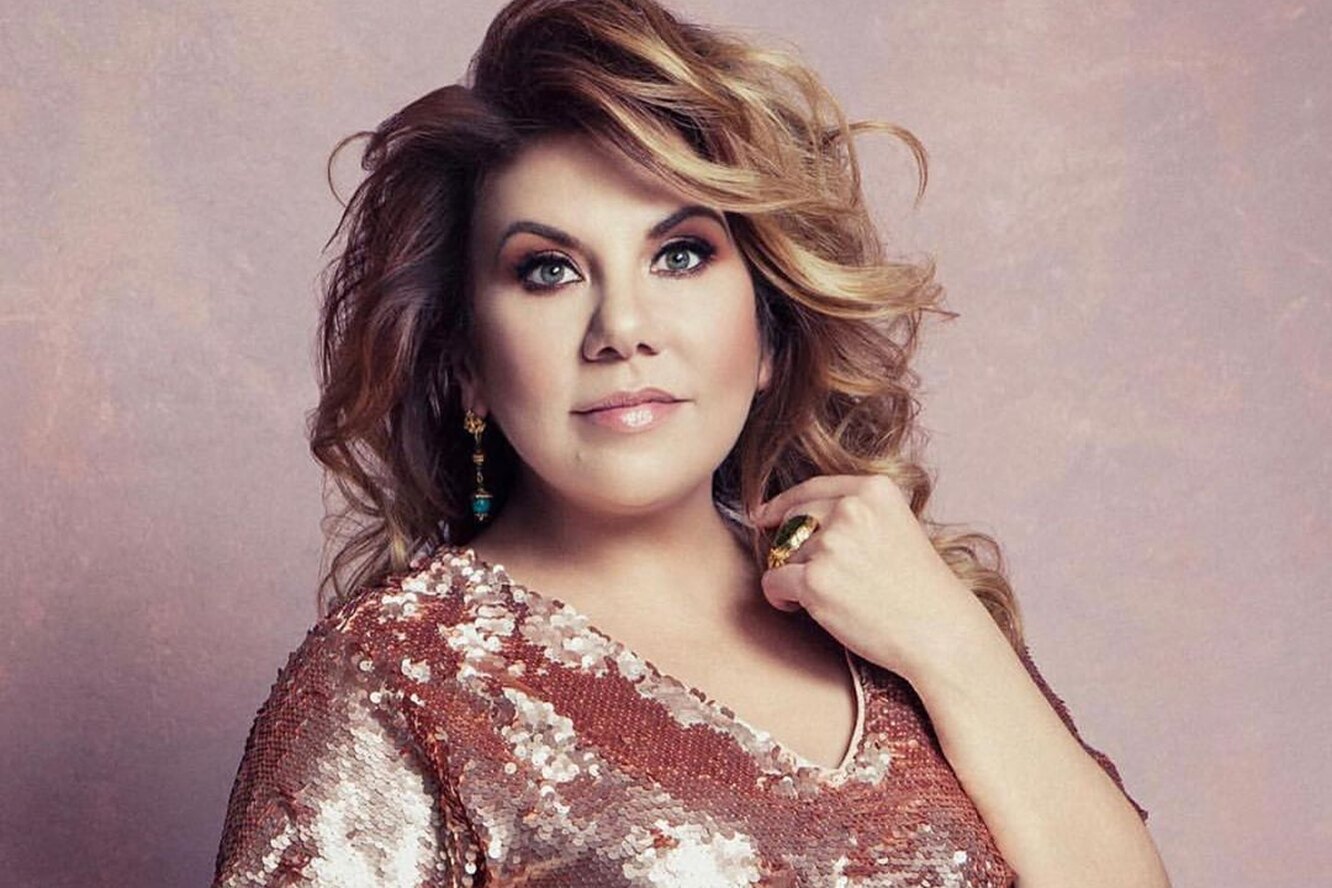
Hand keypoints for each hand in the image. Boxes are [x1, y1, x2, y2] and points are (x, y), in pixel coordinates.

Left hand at [751, 474, 994, 681]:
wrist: (939, 631)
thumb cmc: (918, 587)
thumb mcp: (895, 526)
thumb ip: (853, 512)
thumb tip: (789, 514)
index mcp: (874, 489)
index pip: (812, 488)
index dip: (782, 503)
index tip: (763, 515)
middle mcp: (851, 509)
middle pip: (793, 519)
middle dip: (791, 547)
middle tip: (811, 574)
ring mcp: (831, 544)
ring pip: (783, 553)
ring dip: (793, 575)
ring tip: (829, 597)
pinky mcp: (815, 580)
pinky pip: (773, 582)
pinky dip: (780, 597)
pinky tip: (800, 607)